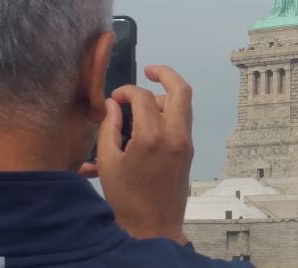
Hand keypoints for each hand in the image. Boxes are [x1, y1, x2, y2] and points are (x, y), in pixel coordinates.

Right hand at [82, 65, 193, 243]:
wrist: (153, 228)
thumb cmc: (126, 199)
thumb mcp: (108, 162)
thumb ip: (108, 128)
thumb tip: (112, 104)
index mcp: (152, 137)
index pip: (142, 97)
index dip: (126, 90)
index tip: (114, 97)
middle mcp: (175, 135)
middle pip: (181, 89)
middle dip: (165, 73)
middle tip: (148, 70)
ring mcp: (186, 143)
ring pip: (184, 105)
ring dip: (165, 96)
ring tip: (141, 104)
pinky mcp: (188, 151)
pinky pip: (181, 122)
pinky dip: (167, 114)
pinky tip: (147, 122)